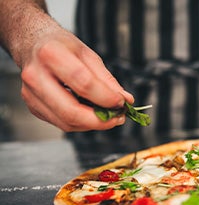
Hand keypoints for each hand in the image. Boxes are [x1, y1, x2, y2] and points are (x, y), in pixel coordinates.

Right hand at [19, 25, 133, 131]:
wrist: (32, 44)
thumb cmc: (60, 46)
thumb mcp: (87, 54)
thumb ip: (107, 79)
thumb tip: (125, 100)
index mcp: (51, 55)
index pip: (83, 84)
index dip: (106, 97)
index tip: (121, 102)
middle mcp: (36, 76)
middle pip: (71, 111)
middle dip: (100, 120)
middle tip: (118, 118)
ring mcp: (31, 94)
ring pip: (66, 123)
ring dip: (92, 124)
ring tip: (108, 116)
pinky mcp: (32, 107)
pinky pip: (61, 123)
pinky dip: (81, 123)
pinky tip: (91, 114)